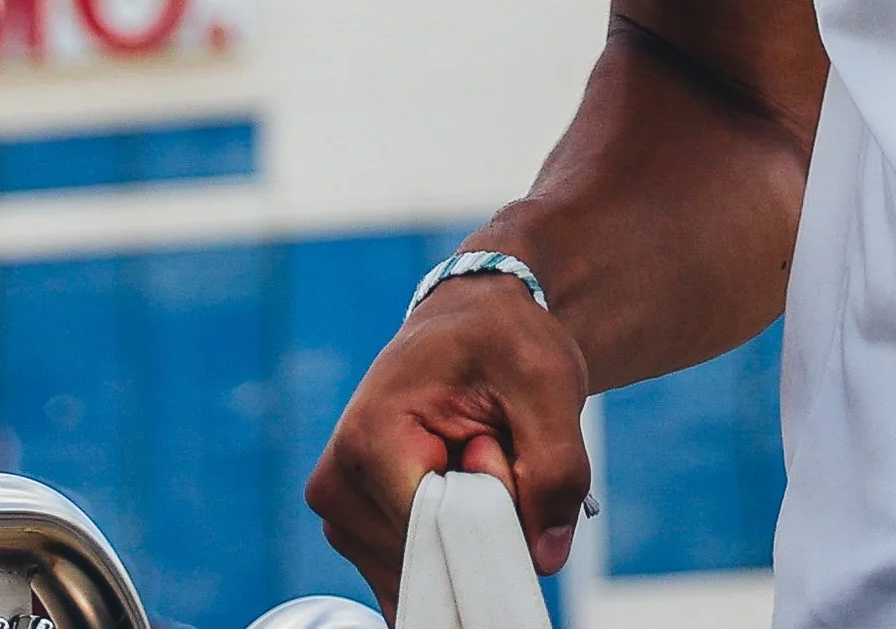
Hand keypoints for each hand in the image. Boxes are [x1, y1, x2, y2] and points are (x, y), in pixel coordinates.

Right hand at [305, 275, 591, 614]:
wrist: (473, 321)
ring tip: (473, 454)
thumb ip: (557, 467)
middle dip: (482, 519)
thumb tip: (545, 558)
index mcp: (368, 437)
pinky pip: (424, 573)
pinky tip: (459, 484)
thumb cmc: (502, 340)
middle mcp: (338, 485)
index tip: (497, 442)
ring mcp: (344, 517)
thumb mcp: (548, 381)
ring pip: (431, 570)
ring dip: (470, 529)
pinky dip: (455, 542)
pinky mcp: (359, 535)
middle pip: (431, 555)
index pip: (435, 528)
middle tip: (490, 442)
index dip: (492, 503)